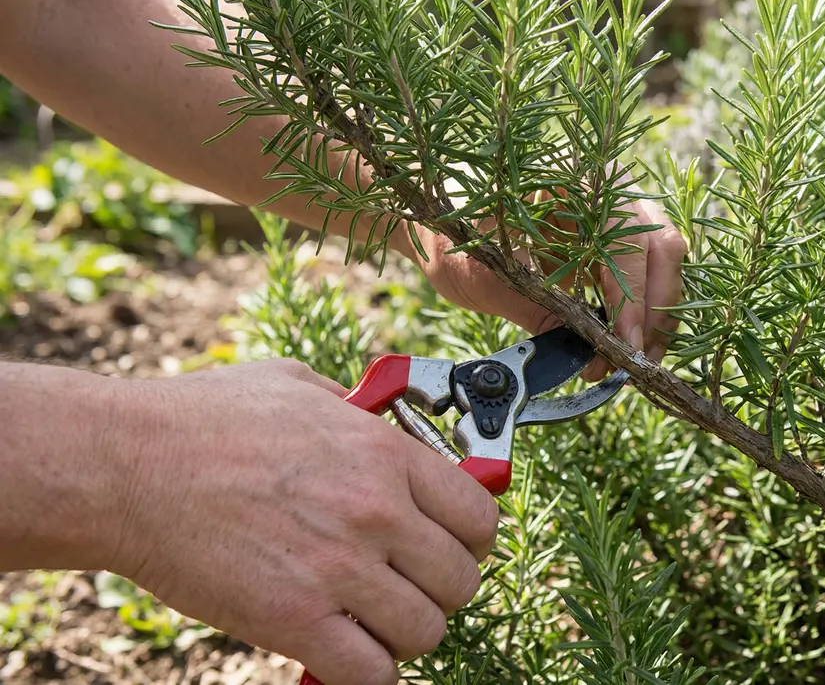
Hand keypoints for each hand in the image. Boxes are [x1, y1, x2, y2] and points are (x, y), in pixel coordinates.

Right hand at [107, 359, 497, 684]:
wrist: (125, 466)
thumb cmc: (203, 419)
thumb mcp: (299, 387)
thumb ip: (357, 409)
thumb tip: (389, 420)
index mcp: (385, 454)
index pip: (481, 515)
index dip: (471, 538)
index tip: (451, 544)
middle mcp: (376, 512)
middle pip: (462, 579)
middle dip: (441, 589)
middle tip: (408, 586)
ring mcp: (338, 570)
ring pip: (426, 631)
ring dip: (405, 633)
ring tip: (374, 622)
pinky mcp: (294, 621)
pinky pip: (372, 673)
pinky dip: (369, 673)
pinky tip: (345, 653)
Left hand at [408, 192, 687, 378]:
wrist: (431, 224)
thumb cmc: (451, 234)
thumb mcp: (489, 276)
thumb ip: (543, 312)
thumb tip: (591, 358)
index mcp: (574, 175)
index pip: (627, 238)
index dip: (632, 296)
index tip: (624, 345)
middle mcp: (608, 186)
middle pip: (662, 248)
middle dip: (654, 312)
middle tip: (634, 362)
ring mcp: (617, 212)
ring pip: (664, 263)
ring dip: (655, 317)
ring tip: (630, 362)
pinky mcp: (615, 242)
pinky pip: (647, 275)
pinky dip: (642, 313)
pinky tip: (624, 346)